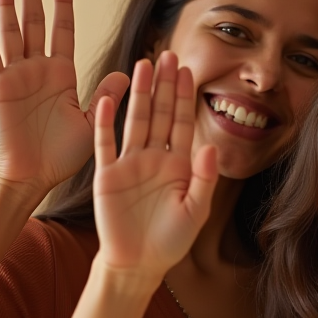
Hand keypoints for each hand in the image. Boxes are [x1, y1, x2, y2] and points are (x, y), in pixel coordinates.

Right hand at [0, 0, 128, 199]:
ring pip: (11, 33)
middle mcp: (38, 71)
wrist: (32, 177)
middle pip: (35, 24)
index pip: (62, 32)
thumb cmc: (61, 156)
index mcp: (61, 76)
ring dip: (7, 6)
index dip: (62, 6)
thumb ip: (106, 96)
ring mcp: (16, 76)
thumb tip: (129, 74)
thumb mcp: (92, 122)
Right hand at [92, 52, 217, 285]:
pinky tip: (109, 97)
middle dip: (165, 85)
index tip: (189, 69)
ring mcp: (130, 163)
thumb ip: (204, 179)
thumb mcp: (195, 211)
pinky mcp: (108, 174)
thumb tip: (211, 147)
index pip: (184, 123)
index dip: (186, 96)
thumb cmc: (171, 241)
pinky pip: (106, 143)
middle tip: (168, 54)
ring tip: (143, 64)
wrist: (138, 263)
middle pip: (162, 114)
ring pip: (136, 120)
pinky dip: (106, 121)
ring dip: (140, 94)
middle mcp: (156, 158)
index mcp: (180, 165)